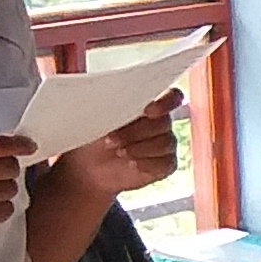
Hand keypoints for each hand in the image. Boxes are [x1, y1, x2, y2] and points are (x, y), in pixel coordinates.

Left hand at [50, 89, 182, 198]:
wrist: (88, 168)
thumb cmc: (93, 137)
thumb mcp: (97, 118)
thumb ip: (111, 105)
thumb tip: (107, 93)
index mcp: (148, 105)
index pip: (172, 97)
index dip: (166, 102)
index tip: (148, 111)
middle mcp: (161, 123)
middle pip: (164, 122)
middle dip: (137, 131)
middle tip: (111, 139)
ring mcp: (165, 144)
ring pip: (166, 142)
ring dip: (140, 148)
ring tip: (119, 152)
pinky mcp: (165, 165)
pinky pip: (167, 163)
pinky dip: (148, 163)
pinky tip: (131, 164)